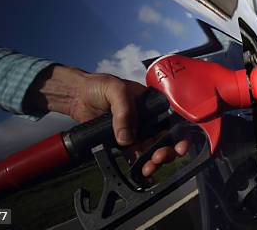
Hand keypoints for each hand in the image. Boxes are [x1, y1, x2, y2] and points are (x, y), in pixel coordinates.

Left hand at [24, 66, 187, 176]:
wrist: (77, 96)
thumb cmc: (98, 85)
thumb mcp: (115, 90)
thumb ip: (124, 111)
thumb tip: (127, 138)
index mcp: (152, 103)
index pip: (172, 119)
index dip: (179, 134)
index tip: (179, 146)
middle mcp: (148, 118)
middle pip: (165, 138)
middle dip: (166, 151)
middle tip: (159, 158)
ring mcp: (137, 130)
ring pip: (152, 149)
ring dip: (154, 161)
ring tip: (148, 168)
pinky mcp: (125, 142)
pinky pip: (136, 155)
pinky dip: (140, 165)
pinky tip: (142, 172)